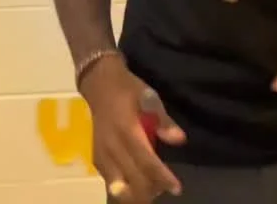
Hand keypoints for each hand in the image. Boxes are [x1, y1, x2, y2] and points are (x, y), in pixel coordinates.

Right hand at [81, 55, 185, 202]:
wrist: (99, 84)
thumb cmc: (127, 89)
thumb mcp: (149, 96)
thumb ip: (163, 120)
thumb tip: (180, 139)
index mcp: (127, 130)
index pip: (146, 161)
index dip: (162, 178)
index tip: (177, 188)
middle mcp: (112, 146)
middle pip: (133, 179)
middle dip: (152, 189)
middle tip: (166, 188)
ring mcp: (101, 154)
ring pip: (118, 187)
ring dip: (137, 193)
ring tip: (152, 190)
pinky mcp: (96, 158)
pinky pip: (110, 181)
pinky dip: (124, 189)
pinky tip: (135, 187)